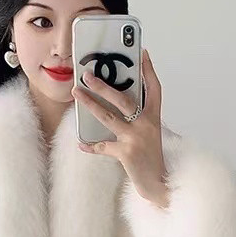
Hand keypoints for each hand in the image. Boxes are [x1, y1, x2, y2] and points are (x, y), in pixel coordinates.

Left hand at [71, 49, 169, 207]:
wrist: (159, 183)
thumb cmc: (151, 157)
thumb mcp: (149, 133)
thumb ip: (138, 118)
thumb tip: (114, 103)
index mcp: (154, 117)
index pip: (154, 89)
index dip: (148, 71)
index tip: (143, 53)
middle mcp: (146, 124)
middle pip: (123, 99)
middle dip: (104, 85)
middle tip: (87, 74)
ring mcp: (136, 138)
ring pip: (108, 117)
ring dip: (90, 104)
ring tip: (76, 93)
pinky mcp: (126, 153)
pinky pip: (103, 146)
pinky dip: (91, 145)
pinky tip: (81, 142)